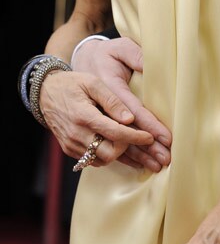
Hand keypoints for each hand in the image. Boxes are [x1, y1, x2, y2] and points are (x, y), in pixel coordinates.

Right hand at [39, 68, 163, 169]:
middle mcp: (76, 134)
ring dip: (118, 153)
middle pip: (109, 153)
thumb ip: (113, 100)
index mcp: (84, 116)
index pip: (115, 133)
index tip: (151, 137)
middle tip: (137, 137)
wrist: (44, 92)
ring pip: (101, 160)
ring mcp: (71, 144)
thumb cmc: (72, 84)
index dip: (136, 137)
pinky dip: (106, 155)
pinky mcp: (69, 149)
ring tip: (129, 142)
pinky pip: (92, 160)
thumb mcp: (93, 83)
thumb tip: (130, 119)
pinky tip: (116, 146)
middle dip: (127, 148)